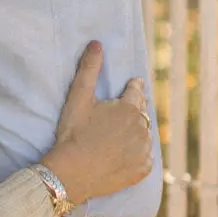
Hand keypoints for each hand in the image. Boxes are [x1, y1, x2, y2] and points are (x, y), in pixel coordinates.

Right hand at [41, 41, 152, 204]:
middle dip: (134, 109)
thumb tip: (97, 43)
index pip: (137, 91)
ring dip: (137, 131)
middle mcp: (142, 128)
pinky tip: (125, 154)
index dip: (133, 87)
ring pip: (145, 135)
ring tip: (122, 135)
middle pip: (142, 113)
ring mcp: (144, 151)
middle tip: (123, 112)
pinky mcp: (142, 170)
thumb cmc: (73, 133)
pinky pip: (145, 157)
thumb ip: (90, 69)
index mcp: (129, 108)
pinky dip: (138, 153)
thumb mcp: (79, 98)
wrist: (72, 173)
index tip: (133, 84)